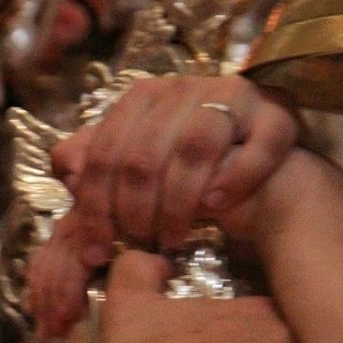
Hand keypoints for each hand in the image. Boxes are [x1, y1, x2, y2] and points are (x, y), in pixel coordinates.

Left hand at [30, 74, 299, 334]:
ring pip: (195, 148)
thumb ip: (96, 166)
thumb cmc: (182, 169)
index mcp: (141, 97)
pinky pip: (258, 146)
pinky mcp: (276, 116)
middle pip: (145, 156)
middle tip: (139, 247)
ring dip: (179, 204)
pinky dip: (234, 179)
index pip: (104, 154)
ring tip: (173, 239)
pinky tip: (215, 208)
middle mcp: (183, 89)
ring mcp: (232, 97)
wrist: (254, 159)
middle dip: (136, 213)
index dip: (95, 210)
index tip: (95, 254)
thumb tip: (66, 164)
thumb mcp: (131, 166)